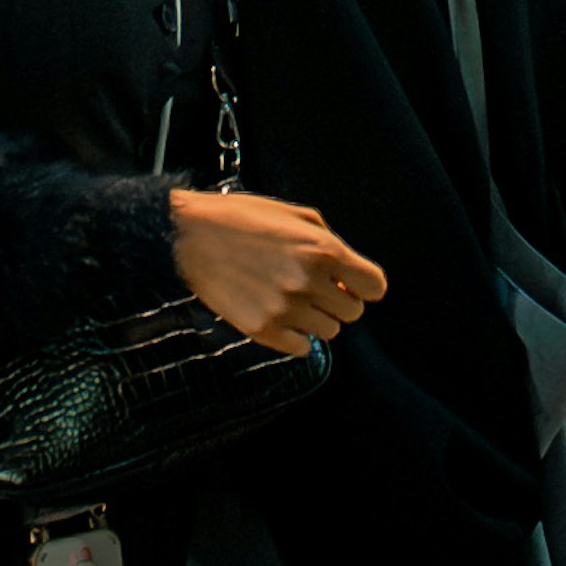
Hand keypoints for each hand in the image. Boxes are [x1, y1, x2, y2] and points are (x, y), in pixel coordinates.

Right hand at [170, 184, 385, 350]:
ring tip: (290, 298)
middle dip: (338, 300)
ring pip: (329, 332)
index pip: (374, 286)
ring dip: (316, 318)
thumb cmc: (244, 219)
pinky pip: (302, 348)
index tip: (352, 284)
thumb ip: (331, 244)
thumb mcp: (297, 216)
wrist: (190, 236)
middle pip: (352, 312)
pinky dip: (296, 336)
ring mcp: (286, 308)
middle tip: (314, 287)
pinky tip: (279, 315)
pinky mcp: (263, 330)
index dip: (364, 285)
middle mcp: (308, 281)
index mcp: (323, 250)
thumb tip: (350, 275)